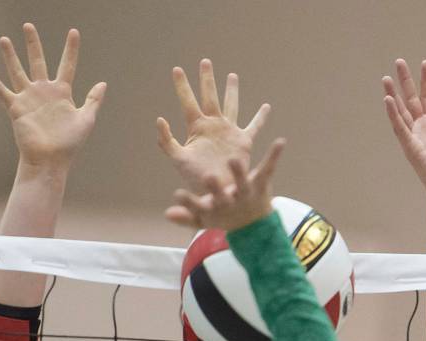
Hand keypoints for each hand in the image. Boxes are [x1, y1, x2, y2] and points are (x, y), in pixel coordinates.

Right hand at [0, 24, 105, 170]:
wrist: (51, 160)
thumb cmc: (70, 144)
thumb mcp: (86, 120)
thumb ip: (93, 100)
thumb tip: (103, 83)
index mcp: (62, 93)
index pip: (67, 65)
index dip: (71, 49)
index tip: (73, 32)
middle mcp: (44, 92)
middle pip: (38, 62)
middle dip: (33, 45)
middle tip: (29, 26)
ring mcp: (29, 98)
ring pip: (18, 72)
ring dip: (10, 56)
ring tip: (4, 40)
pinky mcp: (17, 108)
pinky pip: (2, 92)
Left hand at [157, 59, 269, 193]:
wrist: (216, 193)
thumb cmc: (196, 180)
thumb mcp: (178, 160)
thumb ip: (167, 141)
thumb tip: (159, 119)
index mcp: (197, 128)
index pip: (188, 101)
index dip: (182, 86)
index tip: (176, 69)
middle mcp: (213, 126)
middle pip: (209, 96)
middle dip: (207, 80)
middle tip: (205, 62)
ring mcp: (228, 132)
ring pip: (231, 106)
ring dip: (232, 91)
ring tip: (232, 75)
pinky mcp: (243, 143)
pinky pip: (254, 127)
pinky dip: (260, 118)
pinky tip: (266, 107)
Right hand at [165, 138, 284, 232]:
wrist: (253, 223)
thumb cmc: (222, 216)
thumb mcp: (203, 218)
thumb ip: (186, 216)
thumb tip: (167, 214)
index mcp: (214, 207)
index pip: (198, 206)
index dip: (189, 202)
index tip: (178, 193)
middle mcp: (231, 201)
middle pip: (221, 195)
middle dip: (215, 187)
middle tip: (208, 178)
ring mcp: (247, 191)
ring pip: (243, 182)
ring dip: (239, 171)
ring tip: (233, 160)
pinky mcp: (261, 183)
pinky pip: (268, 167)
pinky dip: (273, 155)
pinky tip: (280, 142)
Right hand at [383, 59, 425, 204]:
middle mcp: (422, 130)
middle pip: (411, 101)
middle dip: (405, 81)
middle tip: (398, 61)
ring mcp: (415, 138)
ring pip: (401, 112)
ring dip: (393, 95)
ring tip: (386, 78)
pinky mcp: (411, 148)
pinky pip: (400, 128)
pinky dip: (393, 114)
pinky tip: (388, 99)